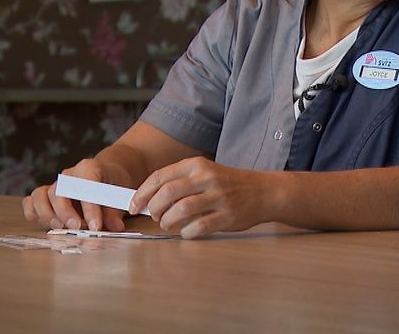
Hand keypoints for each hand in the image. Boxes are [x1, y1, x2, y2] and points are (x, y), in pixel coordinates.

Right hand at [22, 158, 131, 231]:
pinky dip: (33, 213)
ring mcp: (55, 184)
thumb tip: (115, 227)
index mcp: (89, 168)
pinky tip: (45, 224)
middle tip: (77, 229)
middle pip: (58, 191)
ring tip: (60, 228)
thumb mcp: (121, 194)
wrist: (108, 172)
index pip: (85, 185)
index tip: (96, 226)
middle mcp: (69, 174)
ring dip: (47, 214)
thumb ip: (115, 211)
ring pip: (40, 195)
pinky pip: (30, 201)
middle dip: (66, 213)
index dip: (90, 208)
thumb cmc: (114, 183)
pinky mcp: (46, 195)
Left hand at [130, 157, 269, 238]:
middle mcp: (207, 178)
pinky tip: (187, 232)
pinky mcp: (227, 216)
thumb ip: (180, 182)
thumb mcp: (205, 172)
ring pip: (180, 210)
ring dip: (168, 221)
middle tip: (154, 216)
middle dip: (153, 208)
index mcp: (197, 165)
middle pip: (167, 193)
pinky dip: (187, 233)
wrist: (263, 191)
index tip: (135, 205)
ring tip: (168, 224)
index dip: (142, 193)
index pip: (160, 177)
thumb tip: (149, 199)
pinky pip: (198, 227)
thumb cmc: (229, 184)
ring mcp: (218, 197)